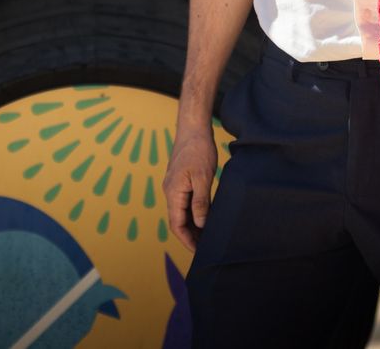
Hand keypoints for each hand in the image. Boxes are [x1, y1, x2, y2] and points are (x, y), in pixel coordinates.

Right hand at [163, 122, 218, 250]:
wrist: (193, 129)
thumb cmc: (198, 150)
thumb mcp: (203, 177)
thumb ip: (201, 202)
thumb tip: (200, 225)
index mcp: (173, 193)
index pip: (176, 224)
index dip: (187, 240)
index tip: (200, 251)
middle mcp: (170, 192)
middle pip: (178, 221)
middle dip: (190, 236)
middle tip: (207, 247)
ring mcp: (175, 187)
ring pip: (182, 213)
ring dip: (193, 226)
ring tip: (208, 237)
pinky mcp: (181, 182)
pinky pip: (186, 203)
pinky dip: (195, 214)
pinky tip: (207, 218)